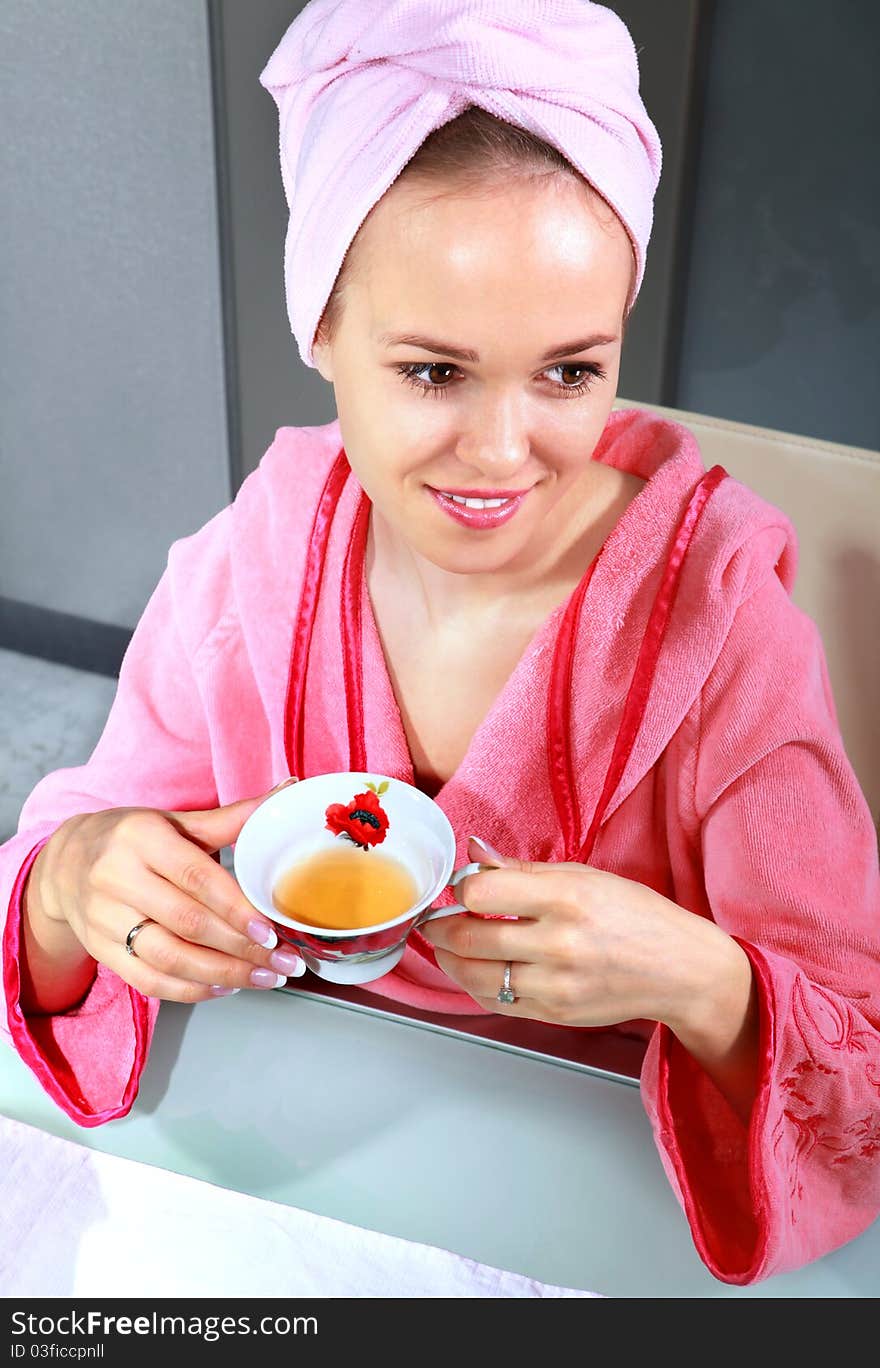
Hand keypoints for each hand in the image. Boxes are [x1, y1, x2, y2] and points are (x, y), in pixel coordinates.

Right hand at [24, 780, 306, 1006]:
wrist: (65, 864)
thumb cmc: (132, 840)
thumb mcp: (176, 822)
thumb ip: (232, 818)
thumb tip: (288, 791)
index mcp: (142, 838)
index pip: (196, 878)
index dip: (236, 908)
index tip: (271, 930)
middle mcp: (117, 878)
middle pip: (187, 923)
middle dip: (242, 949)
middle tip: (285, 960)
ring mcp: (105, 919)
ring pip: (169, 958)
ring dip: (223, 974)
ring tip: (265, 977)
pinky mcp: (100, 950)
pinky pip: (149, 980)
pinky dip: (191, 990)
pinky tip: (225, 986)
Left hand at [420, 836, 729, 1028]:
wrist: (681, 970)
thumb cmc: (637, 917)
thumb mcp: (584, 875)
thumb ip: (522, 870)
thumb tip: (474, 851)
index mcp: (567, 897)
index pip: (482, 891)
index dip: (461, 888)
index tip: (460, 887)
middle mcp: (560, 943)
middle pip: (469, 938)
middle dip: (439, 928)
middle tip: (434, 920)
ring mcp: (556, 984)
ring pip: (475, 976)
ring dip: (449, 960)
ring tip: (446, 946)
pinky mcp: (556, 1013)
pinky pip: (497, 1002)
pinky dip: (476, 985)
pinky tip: (475, 969)